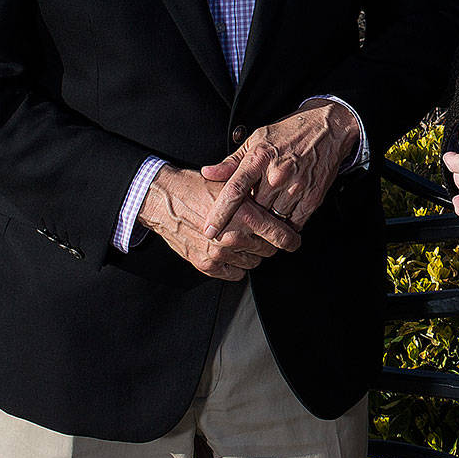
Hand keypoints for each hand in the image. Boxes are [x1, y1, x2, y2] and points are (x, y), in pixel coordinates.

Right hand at [138, 165, 294, 279]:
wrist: (165, 200)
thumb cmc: (196, 188)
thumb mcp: (233, 184)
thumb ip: (257, 197)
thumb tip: (280, 203)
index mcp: (245, 216)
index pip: (281, 237)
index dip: (291, 240)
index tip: (293, 241)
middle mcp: (234, 237)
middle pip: (268, 251)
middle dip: (268, 243)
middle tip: (260, 233)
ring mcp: (220, 254)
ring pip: (253, 263)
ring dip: (250, 253)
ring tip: (240, 238)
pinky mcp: (206, 264)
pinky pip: (234, 274)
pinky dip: (235, 265)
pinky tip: (229, 251)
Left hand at [201, 99, 360, 239]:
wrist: (329, 128)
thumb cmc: (288, 133)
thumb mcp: (257, 139)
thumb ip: (232, 161)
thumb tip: (207, 173)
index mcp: (260, 157)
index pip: (235, 189)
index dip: (220, 213)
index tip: (208, 231)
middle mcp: (278, 173)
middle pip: (254, 210)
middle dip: (248, 215)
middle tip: (247, 213)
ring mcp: (297, 186)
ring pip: (273, 219)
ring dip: (268, 219)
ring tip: (269, 208)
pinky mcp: (313, 197)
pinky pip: (294, 222)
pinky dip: (287, 221)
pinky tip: (284, 211)